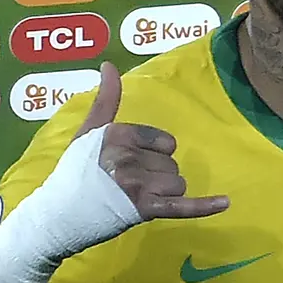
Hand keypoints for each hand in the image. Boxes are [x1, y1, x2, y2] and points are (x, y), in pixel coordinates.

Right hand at [74, 61, 230, 221]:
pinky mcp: (143, 211)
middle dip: (157, 174)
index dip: (154, 152)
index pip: (164, 141)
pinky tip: (225, 203)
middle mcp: (128, 157)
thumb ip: (105, 99)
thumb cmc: (74, 173)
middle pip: (172, 164)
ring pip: (178, 184)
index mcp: (118, 134)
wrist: (58, 217)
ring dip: (164, 193)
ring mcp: (137, 185)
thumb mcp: (88, 131)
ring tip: (137, 198)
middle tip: (127, 184)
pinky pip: (181, 207)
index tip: (131, 162)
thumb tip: (109, 65)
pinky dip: (204, 206)